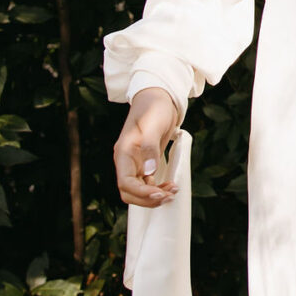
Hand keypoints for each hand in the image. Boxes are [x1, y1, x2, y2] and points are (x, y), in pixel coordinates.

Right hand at [114, 89, 181, 207]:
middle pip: (130, 192)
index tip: (159, 194)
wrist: (159, 97)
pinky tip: (170, 186)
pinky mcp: (145, 163)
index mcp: (123, 153)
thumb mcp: (153, 124)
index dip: (140, 193)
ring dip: (154, 196)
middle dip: (148, 199)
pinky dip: (158, 189)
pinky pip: (148, 184)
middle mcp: (126, 161)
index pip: (125, 183)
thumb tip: (149, 171)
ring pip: (139, 190)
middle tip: (168, 196)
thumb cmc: (154, 107)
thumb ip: (150, 148)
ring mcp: (135, 163)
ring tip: (173, 192)